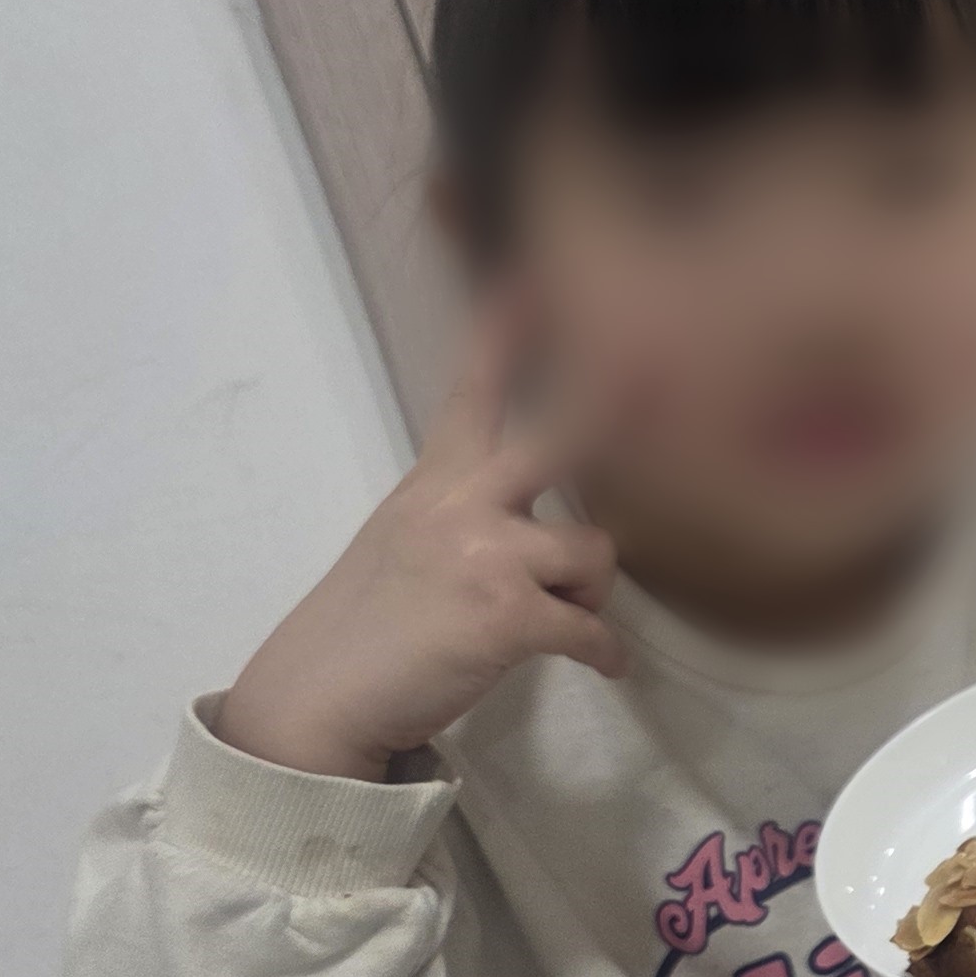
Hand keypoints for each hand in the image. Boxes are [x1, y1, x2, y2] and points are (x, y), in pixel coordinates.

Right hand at [215, 303, 625, 779]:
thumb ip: (467, 512)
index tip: (530, 278)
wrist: (316, 698)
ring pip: (596, 554)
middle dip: (617, 412)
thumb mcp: (406, 542)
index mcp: (436, 481)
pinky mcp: (506, 614)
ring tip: (560, 620)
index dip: (504, 336)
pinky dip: (606, 655)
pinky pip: (592, 631)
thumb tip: (542, 526)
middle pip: (564, 440)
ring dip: (590, 594)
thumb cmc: (368, 628)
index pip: (475, 395)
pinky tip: (604, 666)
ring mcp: (484, 553)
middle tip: (659, 380)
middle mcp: (461, 502)